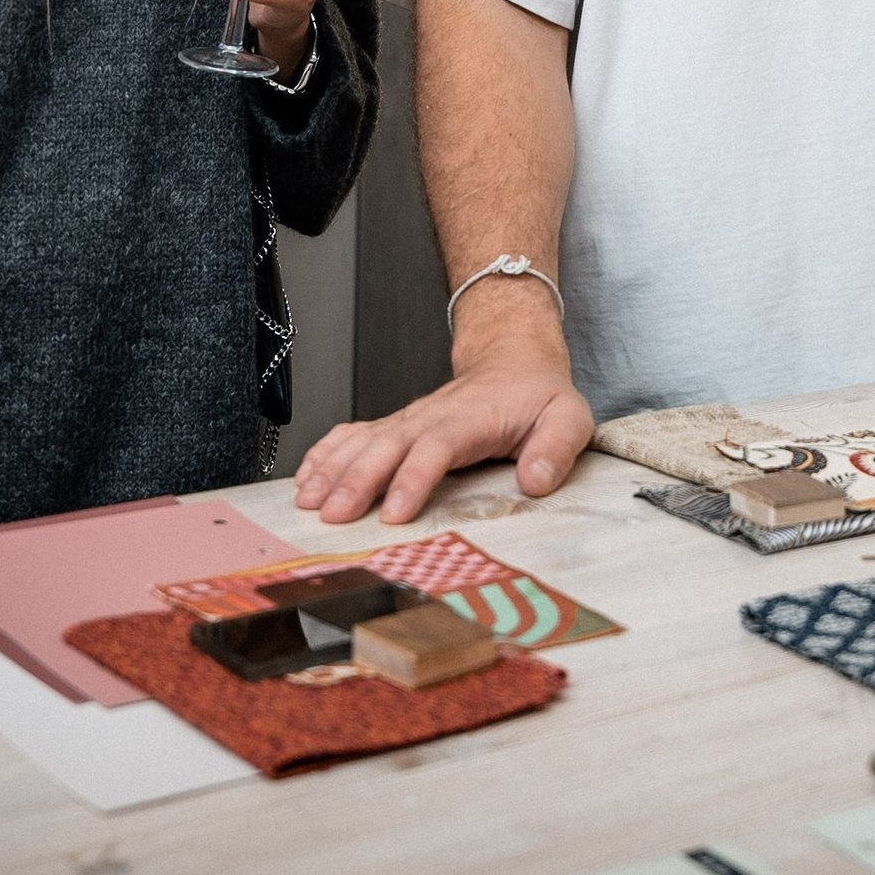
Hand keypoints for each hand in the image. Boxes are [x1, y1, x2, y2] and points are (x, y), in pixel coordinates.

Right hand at [292, 285, 591, 524]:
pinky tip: (305, 478)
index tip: (394, 513)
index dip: (413, 478)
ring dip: (332, 470)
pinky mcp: (396, 427)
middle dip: (357, 480)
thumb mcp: (568, 417)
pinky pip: (353, 435)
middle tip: (334, 515)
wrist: (513, 359)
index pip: (436, 446)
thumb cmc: (538, 395)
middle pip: (387, 445)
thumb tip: (536, 482)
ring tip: (307, 501)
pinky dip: (325, 454)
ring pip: (363, 441)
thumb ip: (556, 448)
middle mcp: (431, 417)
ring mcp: (409, 420)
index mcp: (471, 418)